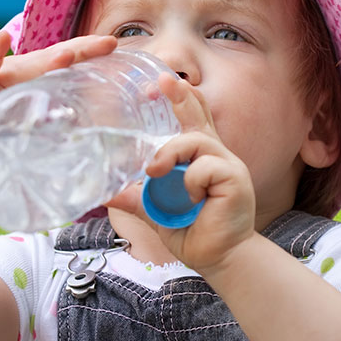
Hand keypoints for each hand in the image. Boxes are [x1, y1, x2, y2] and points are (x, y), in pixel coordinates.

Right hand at [0, 31, 117, 162]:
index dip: (88, 52)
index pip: (65, 61)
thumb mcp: (23, 122)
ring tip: (70, 54)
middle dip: (81, 49)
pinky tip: (2, 38)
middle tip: (109, 43)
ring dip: (48, 59)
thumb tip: (74, 117)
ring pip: (27, 65)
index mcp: (31, 78)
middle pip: (53, 57)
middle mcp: (16, 71)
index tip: (115, 47)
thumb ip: (46, 117)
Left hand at [107, 74, 256, 272]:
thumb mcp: (158, 212)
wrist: (221, 260)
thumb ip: (138, 198)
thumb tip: (106, 191)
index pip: (193, 118)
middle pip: (200, 114)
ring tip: (155, 173)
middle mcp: (216, 155)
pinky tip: (193, 200)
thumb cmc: (194, 234)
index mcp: (200, 158)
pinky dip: (190, 182)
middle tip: (162, 80)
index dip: (181, 97)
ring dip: (170, 154)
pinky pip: (204, 166)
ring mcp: (227, 164)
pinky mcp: (234, 177)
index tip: (163, 80)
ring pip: (195, 140)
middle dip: (181, 95)